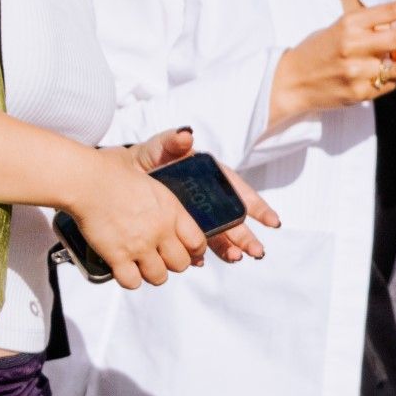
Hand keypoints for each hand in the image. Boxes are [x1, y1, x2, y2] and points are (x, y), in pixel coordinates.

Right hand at [60, 143, 210, 289]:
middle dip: (171, 263)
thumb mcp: (150, 178)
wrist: (87, 180)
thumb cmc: (112, 172)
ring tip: (141, 265)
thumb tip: (172, 171)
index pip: (197, 242)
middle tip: (159, 257)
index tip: (185, 250)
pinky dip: (128, 279)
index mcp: (171, 209)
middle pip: (181, 264)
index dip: (193, 251)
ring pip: (159, 277)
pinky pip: (132, 282)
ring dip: (151, 273)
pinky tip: (123, 268)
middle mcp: (160, 230)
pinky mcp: (118, 256)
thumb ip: (162, 196)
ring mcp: (139, 246)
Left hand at [130, 128, 280, 266]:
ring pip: (218, 234)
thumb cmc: (148, 157)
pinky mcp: (182, 229)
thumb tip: (186, 134)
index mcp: (211, 177)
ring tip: (236, 258)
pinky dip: (199, 253)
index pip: (239, 191)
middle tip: (256, 251)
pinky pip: (194, 244)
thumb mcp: (160, 146)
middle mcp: (208, 199)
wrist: (124, 175)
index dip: (257, 206)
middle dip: (245, 235)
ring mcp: (197, 216)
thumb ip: (173, 140)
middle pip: (233, 218)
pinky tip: (200, 261)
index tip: (272, 221)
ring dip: (228, 247)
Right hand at [270, 0, 395, 128]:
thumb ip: (370, 27)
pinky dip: (391, 81)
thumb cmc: (319, 50)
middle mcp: (354, 45)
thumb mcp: (341, 28)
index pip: (392, 11)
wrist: (291, 82)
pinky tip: (386, 78)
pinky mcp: (358, 93)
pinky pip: (387, 86)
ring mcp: (357, 72)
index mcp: (350, 23)